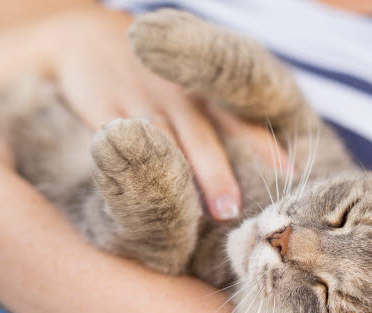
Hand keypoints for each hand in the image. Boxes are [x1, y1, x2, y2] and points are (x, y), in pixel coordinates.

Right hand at [40, 8, 283, 219]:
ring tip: (198, 216)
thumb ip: (215, 117)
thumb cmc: (150, 74)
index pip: (235, 117)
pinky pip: (121, 140)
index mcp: (199, 88)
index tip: (288, 172)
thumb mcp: (185, 81)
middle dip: (217, 173)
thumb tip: (269, 162)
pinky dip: (136, 165)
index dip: (260, 143)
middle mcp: (173, 92)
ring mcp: (135, 98)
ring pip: (162, 142)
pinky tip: (147, 192)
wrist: (84, 37)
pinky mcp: (101, 107)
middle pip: (199, 134)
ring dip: (180, 178)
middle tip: (234, 211)